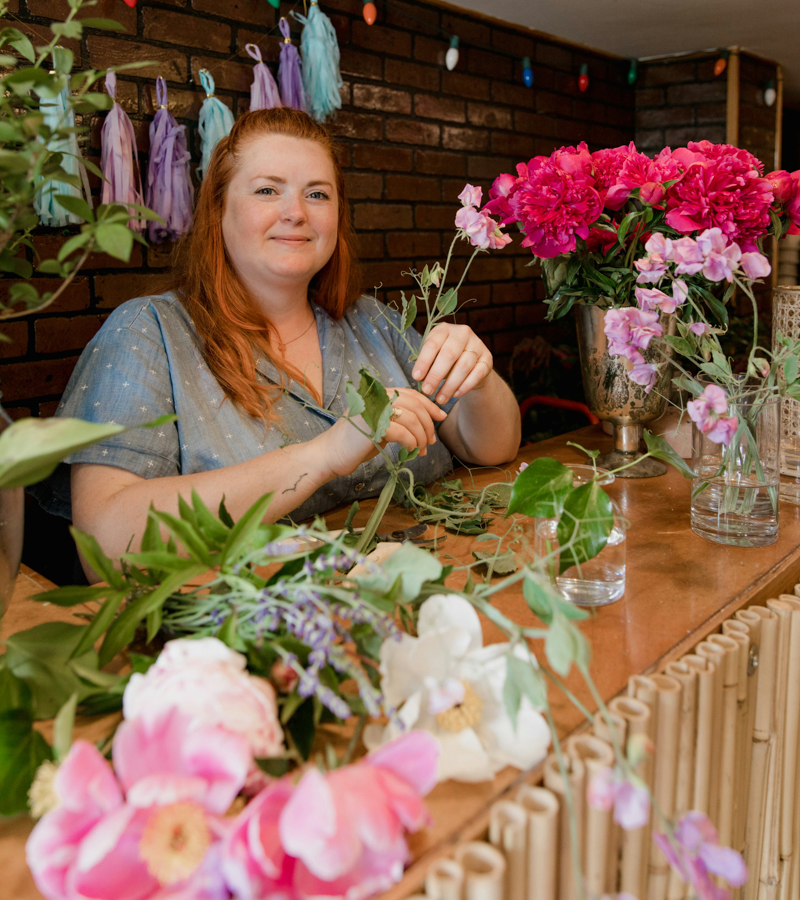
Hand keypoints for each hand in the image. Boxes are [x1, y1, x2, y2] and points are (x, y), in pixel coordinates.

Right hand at [317, 387, 446, 478]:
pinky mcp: (372, 427)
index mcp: (378, 394)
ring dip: (421, 437)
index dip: (429, 405)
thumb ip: (397, 417)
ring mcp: (373, 410)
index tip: (441, 416)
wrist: (330, 454)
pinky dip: (412, 443)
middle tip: (430, 441)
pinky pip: (403, 433)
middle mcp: (376, 398)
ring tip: (421, 450)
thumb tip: (426, 422)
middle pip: (415, 405)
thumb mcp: (379, 424)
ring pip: (411, 419)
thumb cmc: (355, 443)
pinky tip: (411, 451)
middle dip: (428, 424)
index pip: (411, 394)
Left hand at [411, 323, 493, 404]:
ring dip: (450, 385)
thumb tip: (420, 378)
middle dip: (436, 375)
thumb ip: (427, 365)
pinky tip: (455, 395)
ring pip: (463, 366)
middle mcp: (462, 333)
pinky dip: (465, 386)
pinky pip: (477, 374)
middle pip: (449, 354)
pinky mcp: (487, 358)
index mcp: (445, 329)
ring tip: (440, 399)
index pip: (432, 344)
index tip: (416, 378)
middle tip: (427, 391)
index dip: (423, 362)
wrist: (470, 364)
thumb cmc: (445, 360)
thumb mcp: (434, 357)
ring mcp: (477, 344)